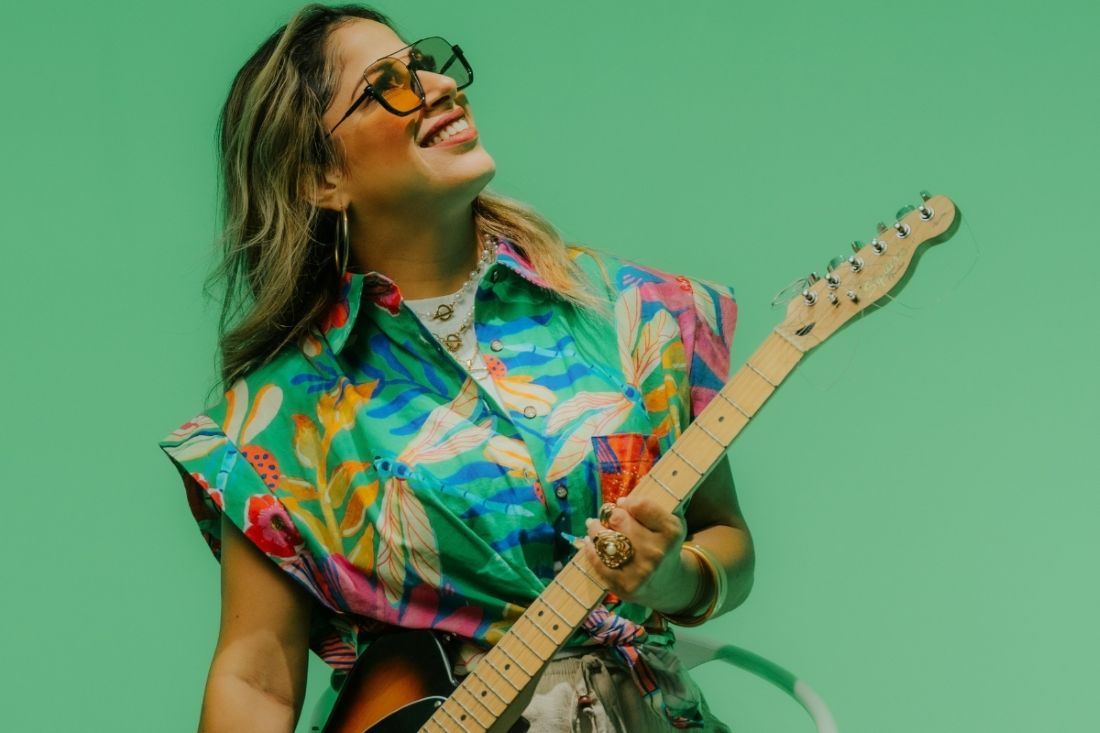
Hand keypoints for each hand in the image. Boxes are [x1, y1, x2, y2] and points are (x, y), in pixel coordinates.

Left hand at [577, 495, 694, 611]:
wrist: (667, 583)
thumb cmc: (663, 545)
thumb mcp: (669, 523)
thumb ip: (651, 508)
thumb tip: (620, 503)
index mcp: (670, 532)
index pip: (640, 505)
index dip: (628, 502)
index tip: (624, 504)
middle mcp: (656, 552)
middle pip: (618, 519)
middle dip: (610, 514)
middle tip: (608, 514)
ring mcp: (640, 570)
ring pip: (604, 539)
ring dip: (595, 529)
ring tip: (594, 525)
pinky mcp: (624, 585)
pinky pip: (598, 560)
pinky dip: (590, 549)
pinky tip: (589, 542)